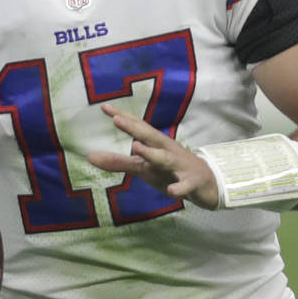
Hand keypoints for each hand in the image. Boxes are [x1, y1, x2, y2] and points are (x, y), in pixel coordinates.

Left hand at [87, 104, 218, 209]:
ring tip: (136, 147)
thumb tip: (90, 157)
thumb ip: (118, 162)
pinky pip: (185, 185)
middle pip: (151, 136)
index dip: (122, 116)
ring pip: (166, 158)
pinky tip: (172, 191)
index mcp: (157, 144)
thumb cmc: (170, 171)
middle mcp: (168, 150)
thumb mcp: (143, 167)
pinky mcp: (192, 182)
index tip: (104, 107)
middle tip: (116, 119)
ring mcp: (180, 165)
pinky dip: (179, 188)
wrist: (207, 183)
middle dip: (134, 128)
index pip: (138, 127)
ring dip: (152, 153)